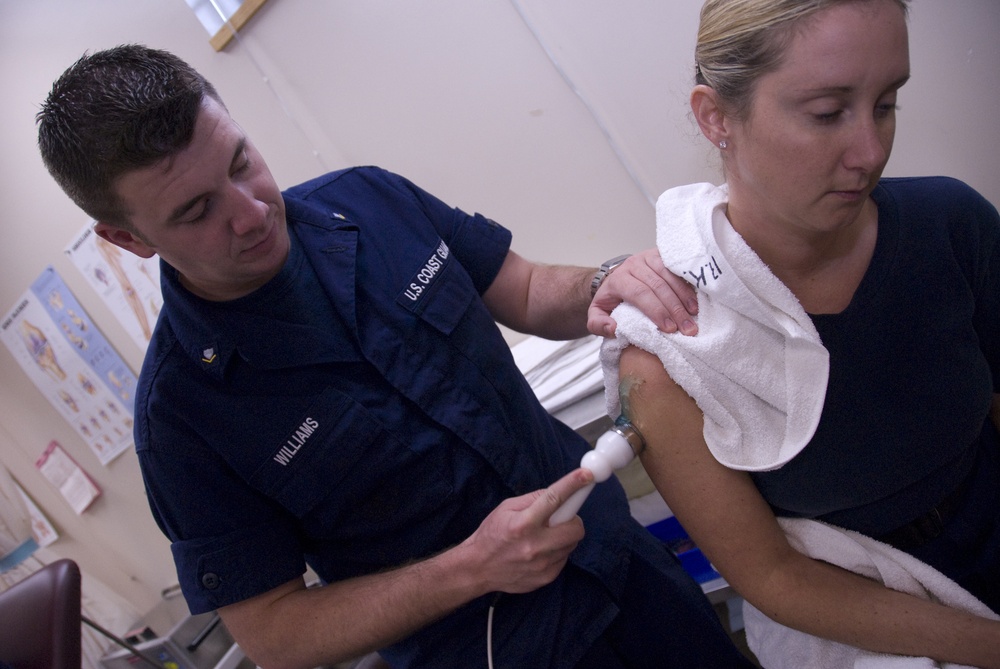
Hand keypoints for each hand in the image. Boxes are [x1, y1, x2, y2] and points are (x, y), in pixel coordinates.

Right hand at [458, 468, 593, 593]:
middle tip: (560, 519)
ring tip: (544, 537)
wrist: (478, 569)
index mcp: (523, 523)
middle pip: (575, 528)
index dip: (573, 485)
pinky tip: (540, 552)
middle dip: (572, 520)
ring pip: (572, 544)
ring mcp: (542, 564)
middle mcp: (535, 545)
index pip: (554, 499)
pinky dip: (557, 551)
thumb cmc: (491, 534)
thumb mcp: (506, 508)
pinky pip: (564, 558)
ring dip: (564, 536)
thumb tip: (557, 493)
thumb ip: (533, 499)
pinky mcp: (546, 577)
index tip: (587, 475)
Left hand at [587, 248, 698, 337]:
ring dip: (684, 297)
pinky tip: (696, 298)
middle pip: (658, 286)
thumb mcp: (596, 314)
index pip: (639, 293)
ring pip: (670, 275)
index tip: (669, 328)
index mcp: (618, 279)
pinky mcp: (662, 255)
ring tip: (694, 315)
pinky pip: (677, 267)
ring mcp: (649, 257)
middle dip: (674, 309)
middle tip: (687, 328)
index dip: (656, 310)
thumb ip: (598, 324)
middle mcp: (634, 264)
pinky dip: (688, 284)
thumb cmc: (611, 299)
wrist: (616, 278)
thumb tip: (614, 328)